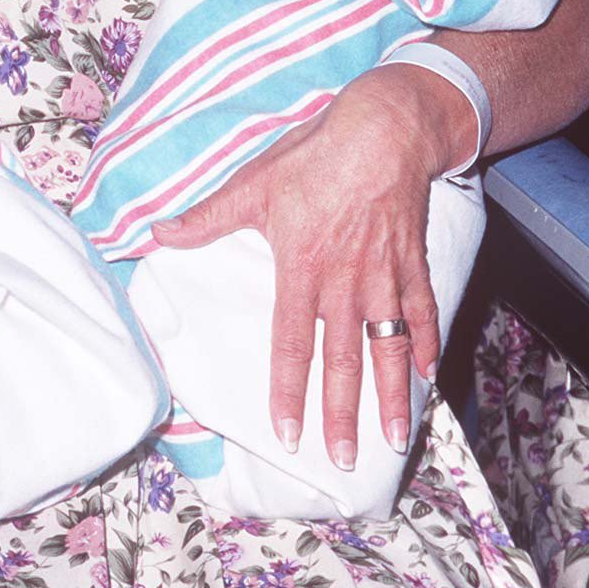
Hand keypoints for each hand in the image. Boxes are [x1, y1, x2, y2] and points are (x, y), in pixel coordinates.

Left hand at [151, 66, 463, 468]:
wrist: (385, 128)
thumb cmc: (316, 155)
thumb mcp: (254, 183)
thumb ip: (209, 217)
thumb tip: (159, 232)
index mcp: (302, 269)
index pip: (291, 344)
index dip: (289, 392)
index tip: (288, 433)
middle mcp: (346, 283)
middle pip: (343, 361)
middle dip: (341, 415)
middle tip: (341, 459)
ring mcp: (384, 277)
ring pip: (388, 349)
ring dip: (390, 396)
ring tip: (392, 439)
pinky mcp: (412, 263)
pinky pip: (423, 313)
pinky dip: (426, 345)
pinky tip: (429, 376)